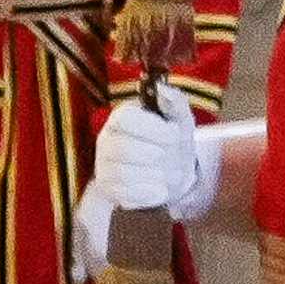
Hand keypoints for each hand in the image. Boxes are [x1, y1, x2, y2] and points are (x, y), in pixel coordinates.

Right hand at [70, 99, 216, 275]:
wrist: (170, 175)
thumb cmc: (173, 143)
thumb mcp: (181, 120)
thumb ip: (175, 103)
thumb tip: (163, 89)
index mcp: (121, 117)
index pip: (125, 119)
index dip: (152, 129)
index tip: (175, 135)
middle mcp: (106, 139)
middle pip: (124, 149)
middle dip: (157, 157)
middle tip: (172, 158)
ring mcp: (103, 165)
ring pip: (124, 173)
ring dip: (156, 176)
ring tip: (169, 174)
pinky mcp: (107, 188)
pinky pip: (125, 194)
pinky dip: (149, 193)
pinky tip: (159, 188)